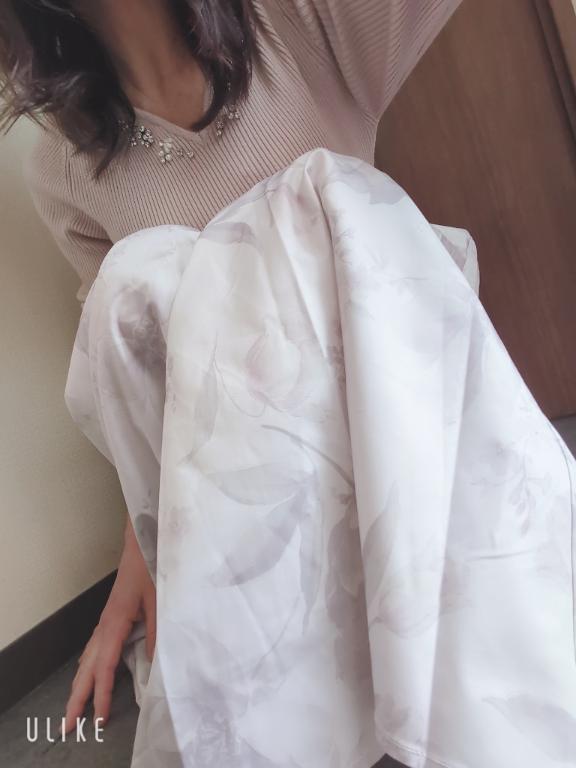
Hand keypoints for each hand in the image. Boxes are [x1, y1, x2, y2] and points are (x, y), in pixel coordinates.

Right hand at [61, 517, 155, 733]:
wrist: (142, 543)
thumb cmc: (151, 568)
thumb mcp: (159, 600)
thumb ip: (156, 632)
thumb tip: (154, 662)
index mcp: (116, 622)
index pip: (104, 666)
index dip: (102, 694)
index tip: (99, 718)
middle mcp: (105, 625)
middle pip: (86, 668)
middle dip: (77, 698)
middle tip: (68, 726)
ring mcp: (105, 620)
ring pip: (86, 658)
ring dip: (79, 684)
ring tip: (73, 707)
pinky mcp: (110, 617)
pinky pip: (93, 648)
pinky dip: (87, 666)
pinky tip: (86, 671)